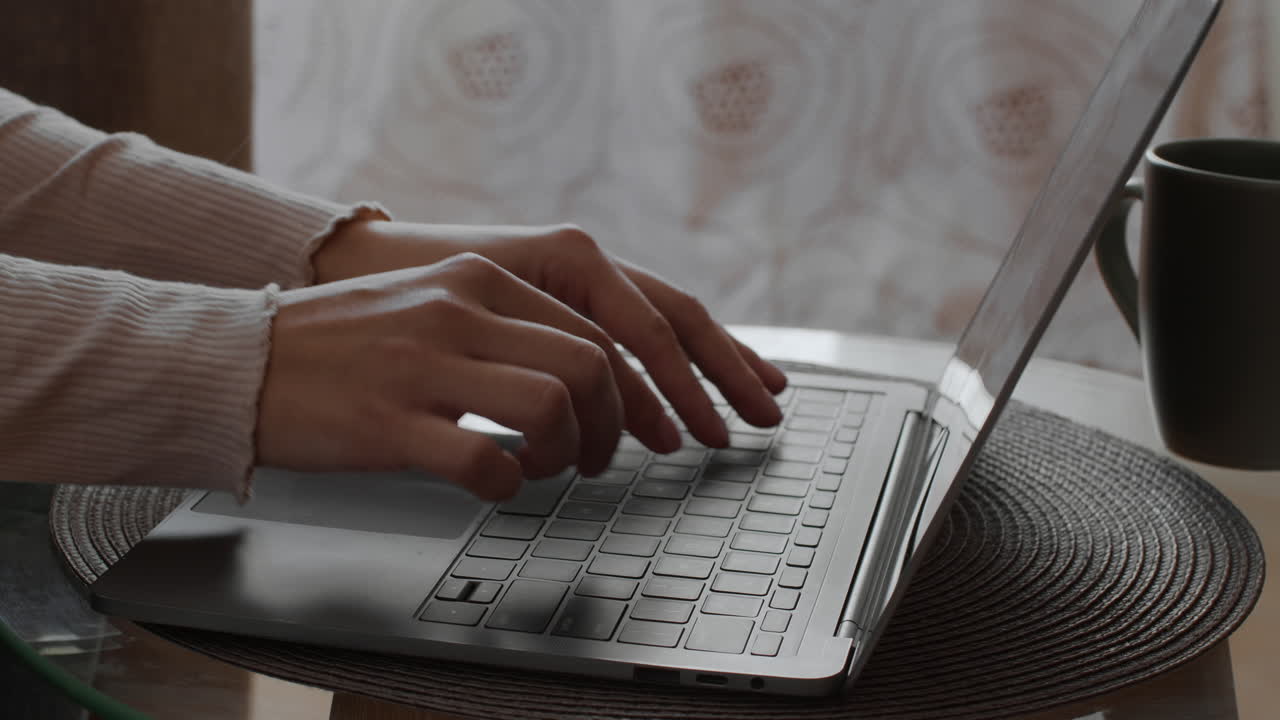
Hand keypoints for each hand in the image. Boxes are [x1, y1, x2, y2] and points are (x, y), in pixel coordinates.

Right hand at [257, 254, 671, 499]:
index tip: (622, 425)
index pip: (591, 329)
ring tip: (544, 470)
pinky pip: (487, 462)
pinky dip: (508, 486)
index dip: (625, 389)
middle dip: (613, 424)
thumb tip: (577, 366)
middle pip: (589, 366)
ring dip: (567, 453)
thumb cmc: (337, 343)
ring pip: (553, 406)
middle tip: (595, 458)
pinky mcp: (390, 424)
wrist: (238, 360)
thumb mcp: (426, 301)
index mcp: (474, 279)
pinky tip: (494, 486)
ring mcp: (423, 367)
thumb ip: (496, 320)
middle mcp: (457, 312)